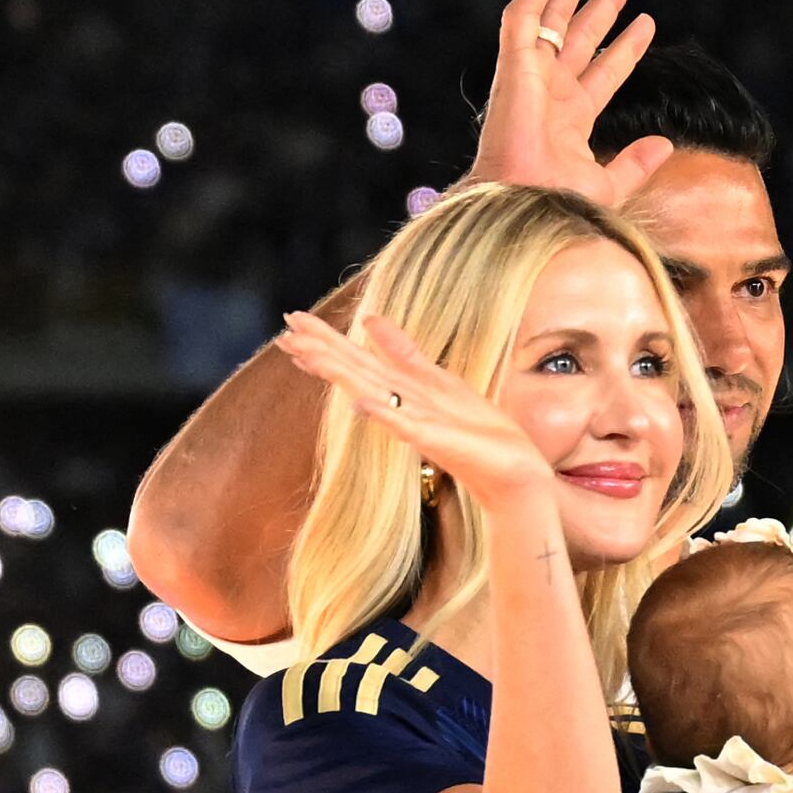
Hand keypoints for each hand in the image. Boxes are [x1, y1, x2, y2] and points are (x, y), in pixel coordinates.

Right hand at [275, 309, 561, 530]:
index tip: (292, 320)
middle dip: (320, 351)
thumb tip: (368, 320)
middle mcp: (401, 405)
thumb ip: (402, 352)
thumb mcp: (438, 380)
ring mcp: (415, 424)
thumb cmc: (476, 430)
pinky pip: (403, 425)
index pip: (356, 359)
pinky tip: (360, 403)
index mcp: (402, 389)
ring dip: (340, 376)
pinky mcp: (434, 441)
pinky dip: (383, 414)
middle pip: (354, 372)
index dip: (326, 339)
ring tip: (306, 355)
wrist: (510, 472)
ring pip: (369, 393)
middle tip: (282, 332)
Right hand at [464, 0, 672, 205]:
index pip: (605, 70)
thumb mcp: (608, 184)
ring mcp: (531, 75)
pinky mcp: (513, 63)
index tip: (646, 20)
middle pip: (581, 34)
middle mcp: (551, 91)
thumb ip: (635, 163)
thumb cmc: (557, 203)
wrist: (523, 204)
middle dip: (601, 1)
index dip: (625, 46)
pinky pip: (524, 15)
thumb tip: (664, 143)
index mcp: (571, 118)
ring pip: (553, 16)